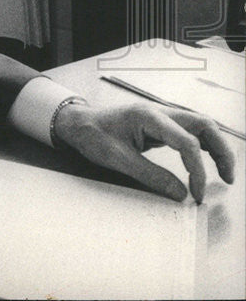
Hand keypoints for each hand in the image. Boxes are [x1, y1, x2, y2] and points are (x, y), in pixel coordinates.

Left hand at [53, 102, 235, 202]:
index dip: (197, 171)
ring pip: (200, 126)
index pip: (186, 142)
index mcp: (148, 117)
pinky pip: (188, 131)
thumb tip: (180, 194)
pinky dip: (202, 145)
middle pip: (203, 125)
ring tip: (223, 172)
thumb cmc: (92, 135)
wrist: (77, 123)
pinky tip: (206, 160)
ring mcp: (160, 116)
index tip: (196, 193)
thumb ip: (150, 176)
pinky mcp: (159, 124)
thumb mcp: (117, 159)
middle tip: (228, 178)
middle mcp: (159, 112)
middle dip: (221, 150)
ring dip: (215, 146)